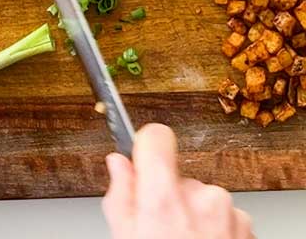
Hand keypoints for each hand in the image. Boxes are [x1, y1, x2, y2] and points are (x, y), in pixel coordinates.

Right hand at [102, 124, 253, 238]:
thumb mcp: (124, 236)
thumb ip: (120, 193)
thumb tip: (118, 164)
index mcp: (164, 198)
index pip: (156, 136)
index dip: (145, 144)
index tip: (141, 154)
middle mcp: (201, 198)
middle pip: (176, 173)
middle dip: (166, 192)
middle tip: (158, 227)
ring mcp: (228, 212)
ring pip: (200, 194)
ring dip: (192, 213)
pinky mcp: (246, 226)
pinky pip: (222, 213)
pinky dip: (212, 227)